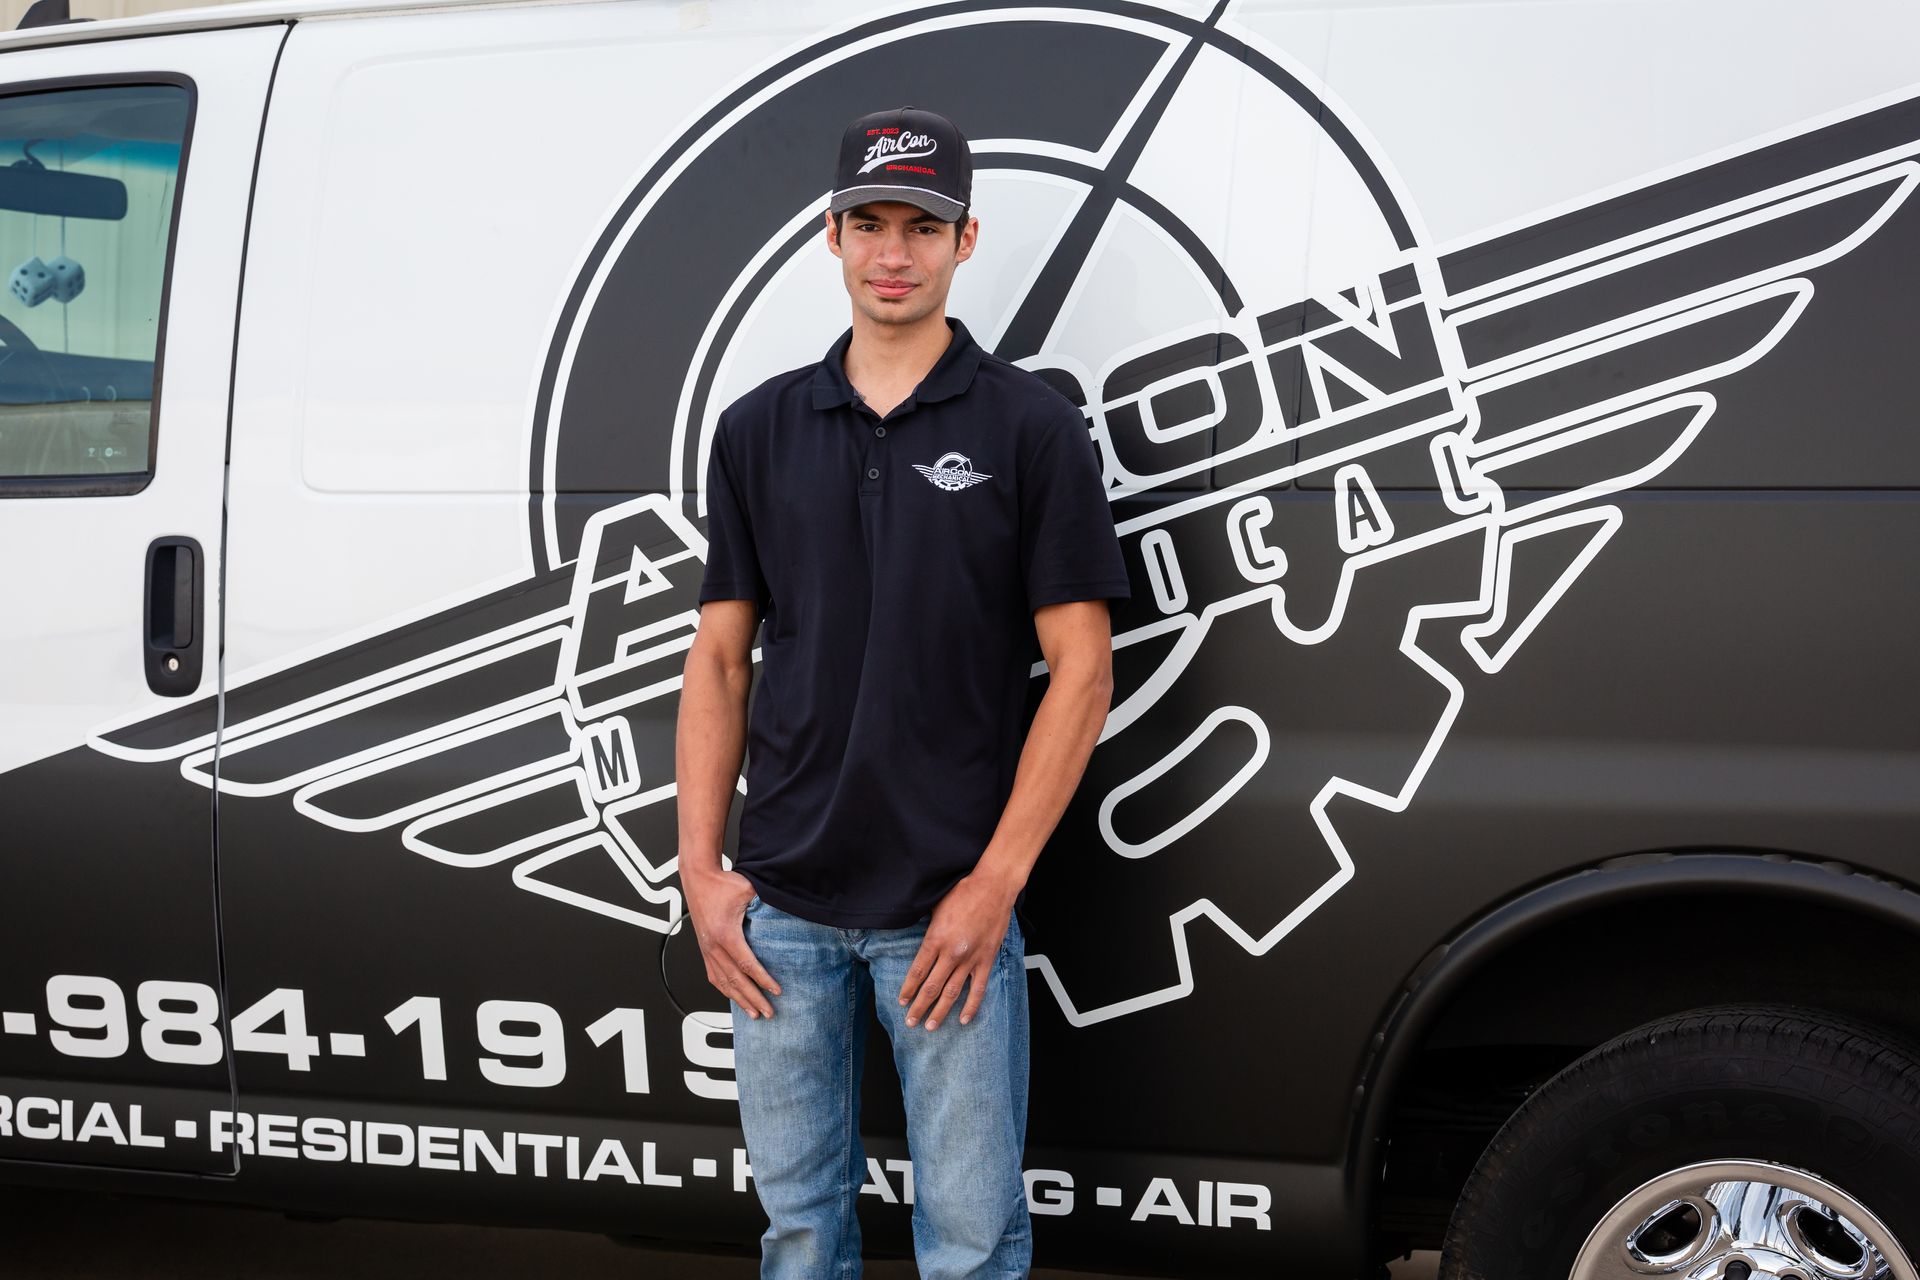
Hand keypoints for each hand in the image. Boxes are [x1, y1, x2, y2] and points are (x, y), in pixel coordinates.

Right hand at [682, 866, 779, 1018]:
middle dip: (753, 999)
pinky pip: (713, 975)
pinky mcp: (704, 949)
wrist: (698, 878)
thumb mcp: (749, 890)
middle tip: (769, 1013)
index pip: (747, 964)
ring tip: (753, 1014)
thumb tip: (790, 909)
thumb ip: (767, 902)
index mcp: (726, 934)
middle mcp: (713, 946)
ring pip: (723, 982)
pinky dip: (725, 989)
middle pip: (735, 980)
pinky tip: (734, 997)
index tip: (777, 991)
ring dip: (739, 1000)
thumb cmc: (723, 883)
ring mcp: (706, 949)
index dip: (763, 980)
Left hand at [898, 872, 1016, 1029]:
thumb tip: (915, 941)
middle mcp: (951, 953)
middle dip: (919, 1007)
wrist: (993, 886)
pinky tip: (964, 1019)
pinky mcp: (986, 960)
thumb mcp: (935, 907)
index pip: (917, 972)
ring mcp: (970, 959)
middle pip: (931, 987)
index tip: (902, 1000)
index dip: (908, 989)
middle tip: (910, 1021)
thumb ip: (926, 930)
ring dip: (940, 1012)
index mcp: (935, 939)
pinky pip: (978, 989)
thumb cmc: (964, 891)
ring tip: (930, 1026)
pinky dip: (971, 1006)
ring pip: (952, 993)